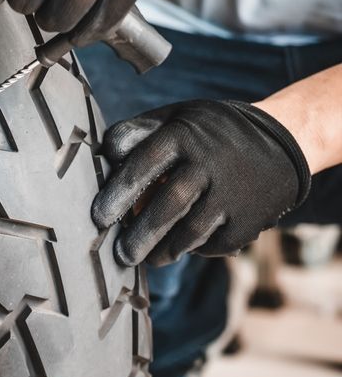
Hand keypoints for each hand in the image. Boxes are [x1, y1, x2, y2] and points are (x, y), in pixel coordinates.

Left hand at [91, 100, 311, 266]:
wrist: (280, 139)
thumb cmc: (207, 133)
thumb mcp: (176, 118)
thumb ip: (137, 132)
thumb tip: (102, 153)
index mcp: (184, 135)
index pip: (144, 165)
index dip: (118, 193)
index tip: (98, 218)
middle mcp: (210, 163)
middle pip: (169, 206)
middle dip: (140, 234)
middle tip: (120, 254)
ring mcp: (233, 193)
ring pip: (191, 231)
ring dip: (163, 250)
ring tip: (144, 258)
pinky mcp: (250, 219)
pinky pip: (215, 243)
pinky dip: (194, 249)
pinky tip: (179, 250)